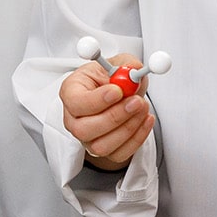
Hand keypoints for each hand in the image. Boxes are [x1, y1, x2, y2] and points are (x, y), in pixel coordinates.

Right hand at [61, 56, 153, 170]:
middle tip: (136, 101)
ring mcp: (87, 138)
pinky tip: (145, 119)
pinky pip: (119, 154)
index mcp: (71, 92)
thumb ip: (128, 65)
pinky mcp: (103, 151)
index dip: (97, 100)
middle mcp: (74, 118)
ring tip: (143, 107)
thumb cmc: (112, 80)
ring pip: (101, 146)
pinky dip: (137, 138)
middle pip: (84, 129)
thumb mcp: (119, 63)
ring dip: (128, 128)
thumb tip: (135, 72)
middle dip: (114, 117)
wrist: (121, 97)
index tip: (118, 91)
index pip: (75, 102)